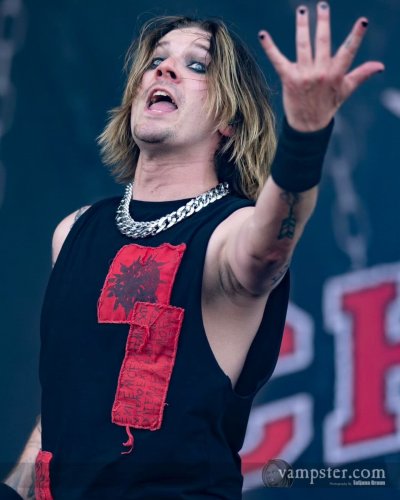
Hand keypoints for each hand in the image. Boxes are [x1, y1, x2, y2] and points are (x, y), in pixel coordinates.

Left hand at [258, 2, 384, 131]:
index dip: (356, 37)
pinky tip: (263, 34)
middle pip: (323, 42)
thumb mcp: (345, 90)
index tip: (362, 22)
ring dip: (302, 26)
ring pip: (303, 45)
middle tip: (322, 5)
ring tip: (302, 11)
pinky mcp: (288, 79)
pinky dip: (270, 47)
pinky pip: (277, 60)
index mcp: (336, 74)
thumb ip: (361, 74)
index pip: (348, 51)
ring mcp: (304, 75)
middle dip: (323, 22)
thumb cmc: (327, 105)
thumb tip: (380, 66)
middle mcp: (320, 73)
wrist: (308, 126)